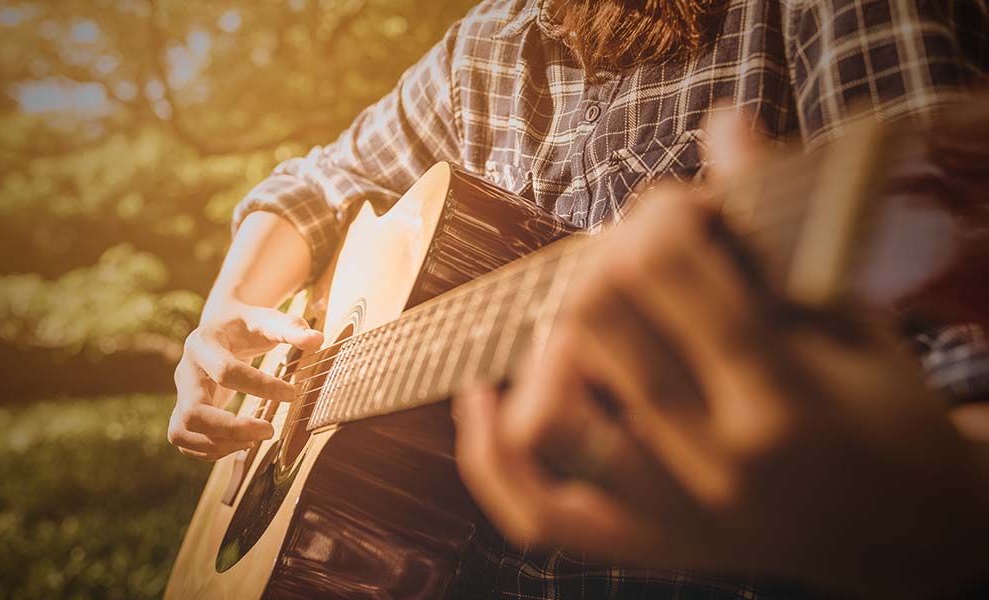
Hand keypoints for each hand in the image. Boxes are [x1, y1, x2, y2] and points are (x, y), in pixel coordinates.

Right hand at [168, 299, 321, 460]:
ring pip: (183, 431)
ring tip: (254, 440)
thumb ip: (291, 328)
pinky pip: (184, 440)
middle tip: (268, 431)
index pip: (225, 372)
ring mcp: (180, 394)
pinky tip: (241, 442)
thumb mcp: (267, 319)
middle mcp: (185, 371)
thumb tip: (316, 339)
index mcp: (203, 344)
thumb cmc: (246, 326)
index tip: (292, 394)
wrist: (219, 329)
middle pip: (193, 412)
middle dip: (232, 429)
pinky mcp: (181, 410)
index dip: (261, 387)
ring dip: (220, 444)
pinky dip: (211, 450)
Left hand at [453, 110, 988, 595]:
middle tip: (631, 253)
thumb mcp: (850, 315)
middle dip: (600, 263)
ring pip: (546, 420)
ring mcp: (670, 516)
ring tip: (580, 318)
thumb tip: (723, 121)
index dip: (655, 216)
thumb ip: (777, 226)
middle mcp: (716, 464)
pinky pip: (534, 510)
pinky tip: (480, 395)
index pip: (662, 272)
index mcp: (781, 400)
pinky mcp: (640, 548)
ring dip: (544, 347)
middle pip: (590, 325)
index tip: (679, 209)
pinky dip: (488, 452)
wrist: (911, 537)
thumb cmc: (882, 408)